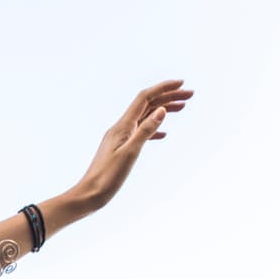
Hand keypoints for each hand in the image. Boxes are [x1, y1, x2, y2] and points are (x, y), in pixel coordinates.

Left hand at [72, 80, 193, 212]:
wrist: (89, 194)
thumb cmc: (107, 178)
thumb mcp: (130, 153)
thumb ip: (145, 131)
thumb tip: (160, 110)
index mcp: (122, 126)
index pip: (145, 98)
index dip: (163, 88)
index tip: (182, 83)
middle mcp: (121, 128)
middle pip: (147, 105)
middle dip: (168, 97)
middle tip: (190, 95)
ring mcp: (120, 138)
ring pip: (145, 118)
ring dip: (163, 110)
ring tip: (182, 108)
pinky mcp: (121, 149)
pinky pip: (140, 133)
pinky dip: (154, 129)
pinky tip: (164, 134)